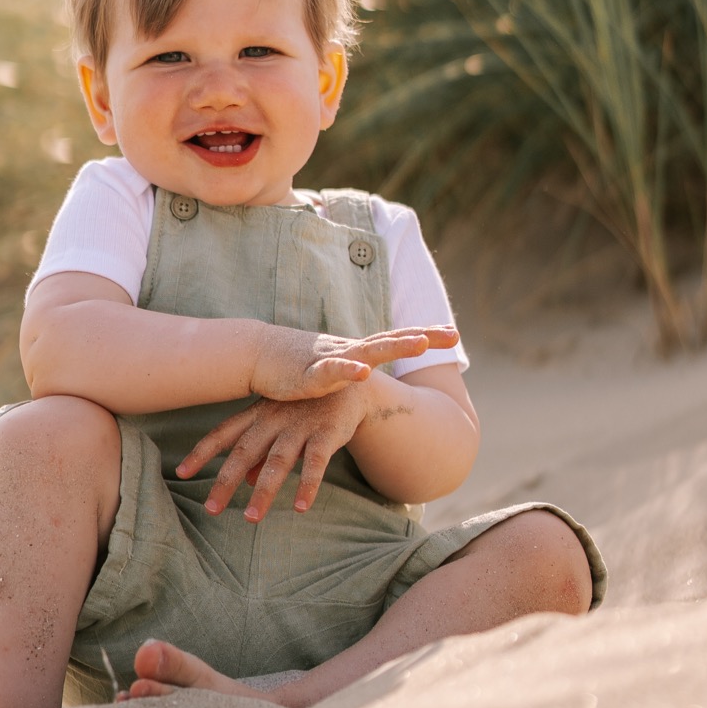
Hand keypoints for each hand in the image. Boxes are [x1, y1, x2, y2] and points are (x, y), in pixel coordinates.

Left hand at [177, 377, 410, 521]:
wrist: (350, 379)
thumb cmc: (306, 405)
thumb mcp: (278, 422)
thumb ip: (260, 451)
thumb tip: (243, 481)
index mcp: (258, 414)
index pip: (223, 434)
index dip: (202, 452)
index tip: (181, 473)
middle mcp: (274, 419)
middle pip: (244, 452)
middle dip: (225, 481)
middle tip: (211, 510)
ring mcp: (300, 425)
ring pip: (277, 460)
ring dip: (263, 490)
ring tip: (252, 518)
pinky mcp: (327, 433)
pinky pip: (316, 463)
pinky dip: (308, 485)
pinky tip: (300, 508)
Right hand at [249, 326, 457, 402]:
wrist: (252, 354)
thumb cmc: (292, 364)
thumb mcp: (330, 367)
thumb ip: (352, 369)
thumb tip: (373, 374)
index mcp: (355, 350)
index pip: (395, 338)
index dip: (424, 334)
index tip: (454, 333)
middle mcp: (348, 349)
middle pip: (391, 340)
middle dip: (423, 337)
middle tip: (453, 334)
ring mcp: (330, 359)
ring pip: (368, 351)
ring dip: (396, 346)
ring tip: (422, 343)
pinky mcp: (309, 374)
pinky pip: (331, 371)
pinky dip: (348, 371)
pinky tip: (363, 372)